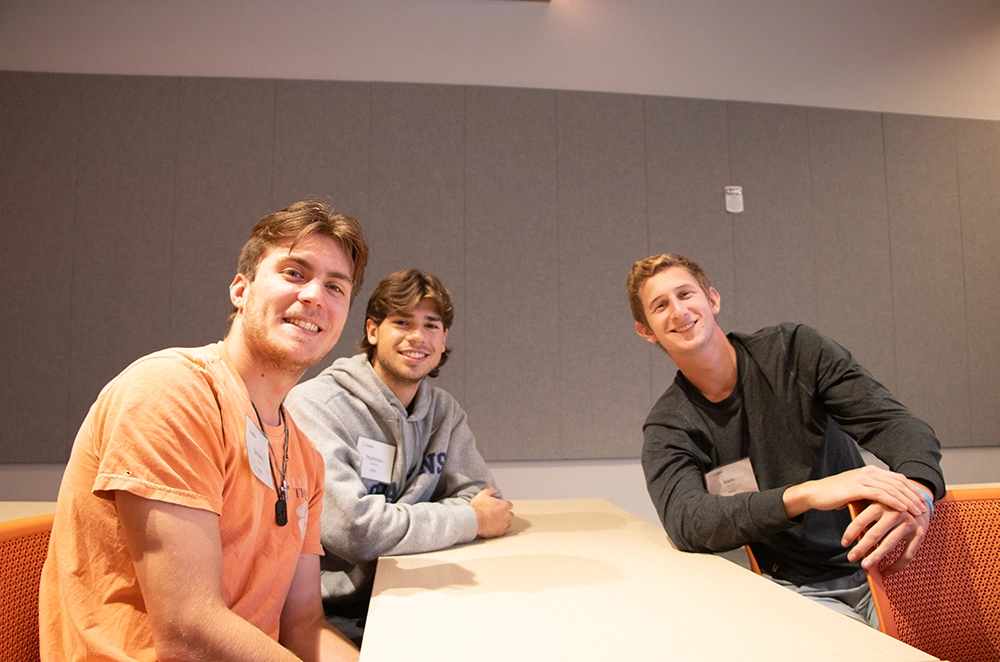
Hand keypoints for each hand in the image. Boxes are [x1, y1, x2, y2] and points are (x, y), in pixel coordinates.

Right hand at [470, 487, 513, 537]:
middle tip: (497, 514)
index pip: (510, 505)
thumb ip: (490, 490)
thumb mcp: (482, 494)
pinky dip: (500, 529)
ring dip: (504, 522)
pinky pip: (504, 531)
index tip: (500, 507)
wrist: (472, 520)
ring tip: (496, 521)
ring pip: (508, 523)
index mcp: (503, 505)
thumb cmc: (477, 507)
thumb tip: (494, 490)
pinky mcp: (500, 532)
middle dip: (505, 514)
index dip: (504, 506)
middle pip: (510, 514)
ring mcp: (503, 524)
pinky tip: (495, 527)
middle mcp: (506, 515)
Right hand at [782, 466, 927, 518]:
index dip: (912, 489)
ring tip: (918, 511)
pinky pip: (881, 494)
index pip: (897, 478)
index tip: (922, 501)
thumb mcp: (857, 492)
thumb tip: (887, 505)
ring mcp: (863, 478)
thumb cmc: (835, 496)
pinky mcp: (857, 487)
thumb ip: (872, 494)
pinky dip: (895, 502)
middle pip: (899, 482)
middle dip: (914, 496)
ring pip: (893, 488)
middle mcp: (869, 472)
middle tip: (925, 508)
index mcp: (870, 471)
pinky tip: (903, 509)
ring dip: (908, 500)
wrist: (815, 494)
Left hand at [842, 499, 929, 572]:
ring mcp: (908, 524)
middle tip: (851, 558)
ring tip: (865, 566)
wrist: (920, 500)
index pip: (861, 520)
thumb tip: (844, 522)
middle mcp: (895, 513)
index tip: (844, 544)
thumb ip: (862, 509)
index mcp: (881, 503)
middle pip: (875, 534)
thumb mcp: (877, 500)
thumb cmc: (891, 503)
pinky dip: (897, 565)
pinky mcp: (919, 534)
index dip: (851, 533)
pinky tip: (887, 572)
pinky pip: (907, 554)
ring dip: (876, 557)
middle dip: (861, 548)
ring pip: (890, 544)